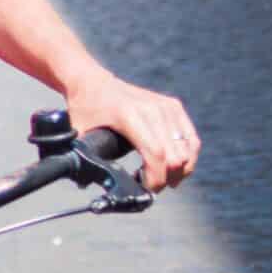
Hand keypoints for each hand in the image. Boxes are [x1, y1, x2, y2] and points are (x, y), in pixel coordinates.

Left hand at [63, 70, 198, 191]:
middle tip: (151, 187)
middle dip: (166, 179)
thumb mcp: (80, 135)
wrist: (92, 82)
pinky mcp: (173, 106)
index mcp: (130, 116)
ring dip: (179, 170)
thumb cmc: (84, 109)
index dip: (156, 179)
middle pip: (175, 156)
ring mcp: (165, 106)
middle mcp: (152, 109)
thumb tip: (91, 184)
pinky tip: (174, 167)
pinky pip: (191, 138)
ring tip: (163, 179)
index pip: (156, 155)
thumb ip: (87, 159)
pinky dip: (186, 156)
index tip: (147, 190)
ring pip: (188, 149)